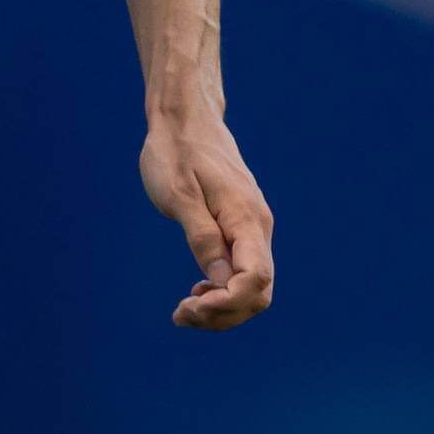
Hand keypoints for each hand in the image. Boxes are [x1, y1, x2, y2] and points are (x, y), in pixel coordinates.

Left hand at [139, 113, 274, 329]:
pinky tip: (198, 289)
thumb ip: (201, 237)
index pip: (255, 279)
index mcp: (245, 218)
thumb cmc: (175, 152)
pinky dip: (224, 290)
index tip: (189, 305)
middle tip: (180, 314)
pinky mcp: (242, 228)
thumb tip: (220, 279)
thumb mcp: (179, 195)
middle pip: (258, 292)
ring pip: (253, 286)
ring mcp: (253, 227)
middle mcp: (258, 226)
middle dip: (224, 313)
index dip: (227, 304)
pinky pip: (244, 271)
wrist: (186, 119)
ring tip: (184, 308)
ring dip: (223, 307)